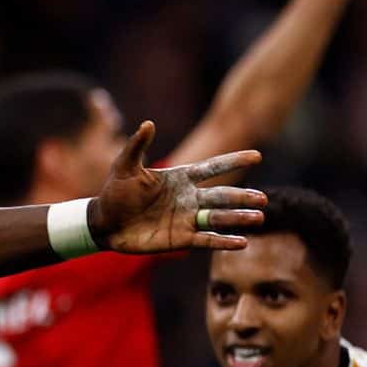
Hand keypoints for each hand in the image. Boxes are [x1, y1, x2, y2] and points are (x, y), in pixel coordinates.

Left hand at [90, 122, 264, 252]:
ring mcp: (187, 219)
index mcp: (180, 178)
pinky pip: (207, 239)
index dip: (233, 161)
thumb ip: (137, 146)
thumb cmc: (114, 192)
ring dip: (239, 218)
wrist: (104, 223)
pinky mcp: (182, 239)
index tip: (257, 156)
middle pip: (221, 196)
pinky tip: (242, 243)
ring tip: (258, 218)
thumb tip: (148, 123)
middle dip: (242, 197)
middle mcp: (189, 198)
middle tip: (262, 199)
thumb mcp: (124, 167)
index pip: (212, 167)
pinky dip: (224, 241)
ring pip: (219, 218)